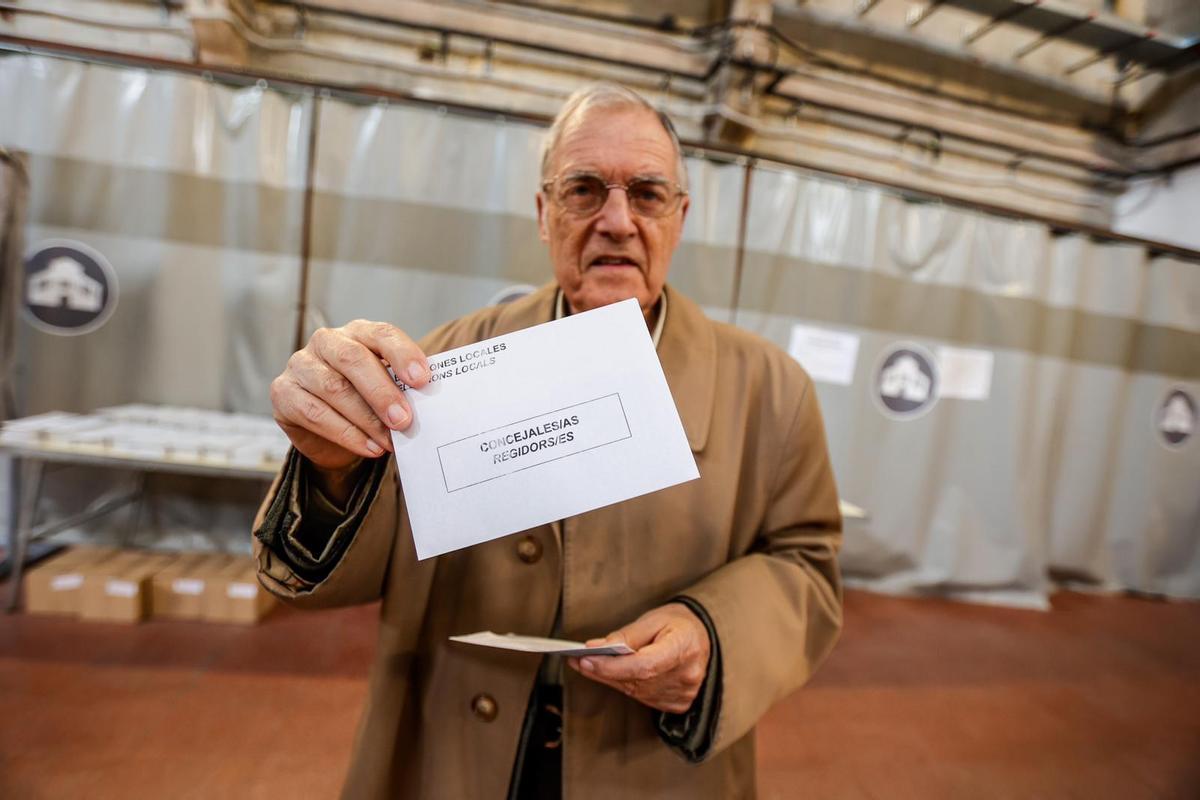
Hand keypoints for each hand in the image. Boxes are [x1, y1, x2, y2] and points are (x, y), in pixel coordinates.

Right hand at [270, 320, 430, 476]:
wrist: (334, 432)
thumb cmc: (367, 402)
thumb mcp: (389, 389)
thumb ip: (404, 388)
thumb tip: (430, 400)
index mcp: (358, 332)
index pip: (382, 334)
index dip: (403, 354)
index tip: (423, 380)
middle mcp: (326, 341)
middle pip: (353, 360)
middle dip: (382, 392)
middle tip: (404, 420)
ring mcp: (300, 365)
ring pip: (333, 389)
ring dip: (366, 419)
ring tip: (389, 441)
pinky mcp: (283, 393)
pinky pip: (314, 413)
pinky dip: (346, 434)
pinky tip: (369, 447)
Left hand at [567, 602, 709, 713]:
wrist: (700, 638)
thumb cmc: (676, 624)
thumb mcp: (653, 619)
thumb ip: (626, 635)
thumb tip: (596, 648)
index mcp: (685, 647)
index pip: (645, 665)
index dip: (613, 666)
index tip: (586, 659)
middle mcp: (687, 675)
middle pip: (637, 680)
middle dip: (604, 671)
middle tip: (577, 660)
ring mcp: (684, 693)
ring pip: (636, 692)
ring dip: (610, 679)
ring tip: (587, 664)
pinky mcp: (677, 703)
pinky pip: (642, 697)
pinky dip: (624, 685)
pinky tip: (609, 674)